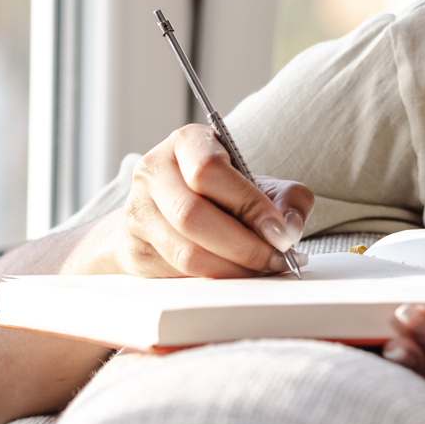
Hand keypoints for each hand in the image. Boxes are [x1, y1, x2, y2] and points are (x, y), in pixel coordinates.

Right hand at [64, 123, 311, 277]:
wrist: (170, 211)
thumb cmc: (221, 194)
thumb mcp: (258, 183)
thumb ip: (287, 198)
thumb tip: (289, 229)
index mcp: (186, 142)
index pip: (208, 170)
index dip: (249, 205)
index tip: (280, 233)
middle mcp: (153, 172)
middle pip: (192, 215)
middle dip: (243, 246)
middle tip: (277, 259)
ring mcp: (138, 212)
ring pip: (184, 252)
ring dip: (231, 269)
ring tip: (261, 270)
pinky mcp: (134, 250)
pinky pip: (176, 274)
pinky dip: (213, 280)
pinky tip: (235, 276)